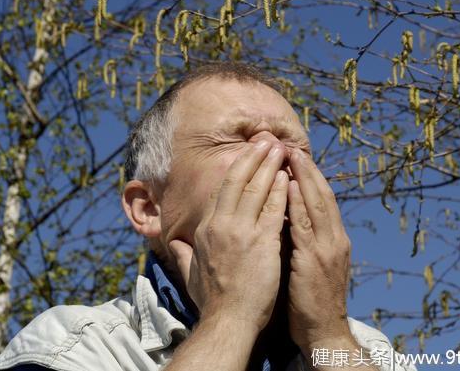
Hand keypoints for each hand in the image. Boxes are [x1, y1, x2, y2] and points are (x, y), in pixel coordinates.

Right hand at [169, 138, 288, 332]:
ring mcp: (241, 231)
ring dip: (270, 166)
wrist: (228, 320)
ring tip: (280, 149)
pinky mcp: (262, 242)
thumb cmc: (212, 300)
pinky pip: (274, 208)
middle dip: (253, 157)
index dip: (236, 170)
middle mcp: (221, 225)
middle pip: (238, 181)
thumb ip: (182, 253)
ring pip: (257, 189)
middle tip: (266, 141)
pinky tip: (289, 177)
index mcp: (206, 229)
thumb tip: (170, 242)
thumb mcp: (190, 273)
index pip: (221, 191)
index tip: (246, 156)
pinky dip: (281, 190)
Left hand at [286, 149, 352, 350]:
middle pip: (323, 194)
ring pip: (318, 204)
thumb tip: (285, 217)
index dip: (310, 176)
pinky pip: (307, 227)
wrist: (324, 331)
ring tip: (291, 155)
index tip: (295, 155)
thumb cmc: (311, 299)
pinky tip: (292, 187)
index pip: (323, 199)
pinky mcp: (316, 261)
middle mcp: (335, 239)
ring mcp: (328, 249)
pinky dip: (301, 204)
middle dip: (308, 169)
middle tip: (292, 145)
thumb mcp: (311, 264)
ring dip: (305, 177)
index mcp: (334, 239)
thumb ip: (303, 240)